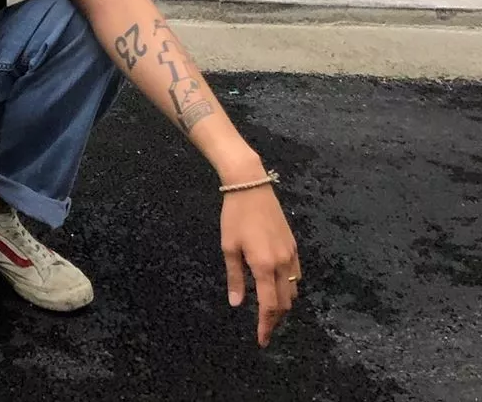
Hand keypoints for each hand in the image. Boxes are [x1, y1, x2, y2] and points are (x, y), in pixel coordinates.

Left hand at [221, 185, 300, 347]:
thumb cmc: (235, 216)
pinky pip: (297, 275)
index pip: (270, 306)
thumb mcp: (229, 247)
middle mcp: (283, 263)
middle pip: (286, 303)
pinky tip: (278, 288)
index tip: (262, 340)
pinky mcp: (294, 245)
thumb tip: (237, 304)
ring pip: (293, 290)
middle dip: (276, 319)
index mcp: (265, 266)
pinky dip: (290, 287)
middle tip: (264, 328)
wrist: (251, 186)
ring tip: (270, 311)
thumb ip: (235, 277)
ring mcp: (291, 254)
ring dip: (284, 304)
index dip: (266, 325)